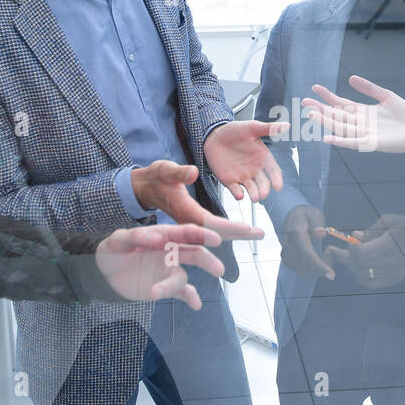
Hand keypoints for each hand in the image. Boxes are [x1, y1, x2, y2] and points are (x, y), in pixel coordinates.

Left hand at [95, 224, 225, 310]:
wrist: (104, 272)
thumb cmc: (113, 250)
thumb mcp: (118, 240)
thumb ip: (136, 237)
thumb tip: (155, 238)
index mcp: (162, 236)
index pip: (185, 233)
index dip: (201, 235)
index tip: (215, 239)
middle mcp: (170, 252)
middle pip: (195, 254)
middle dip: (207, 261)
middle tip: (218, 270)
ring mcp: (168, 270)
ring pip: (182, 276)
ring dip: (174, 285)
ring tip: (154, 293)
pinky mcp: (164, 287)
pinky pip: (181, 293)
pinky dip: (191, 298)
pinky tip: (196, 305)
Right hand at [131, 159, 263, 238]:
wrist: (143, 188)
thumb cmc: (155, 177)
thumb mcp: (163, 170)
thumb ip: (178, 172)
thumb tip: (193, 172)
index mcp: (184, 211)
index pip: (211, 223)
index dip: (230, 226)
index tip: (248, 228)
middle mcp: (188, 223)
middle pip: (217, 233)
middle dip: (239, 233)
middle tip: (261, 234)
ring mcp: (189, 225)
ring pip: (215, 234)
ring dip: (236, 234)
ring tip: (257, 234)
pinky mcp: (190, 224)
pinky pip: (211, 231)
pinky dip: (227, 231)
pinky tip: (240, 231)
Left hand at [203, 120, 289, 200]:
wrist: (214, 135)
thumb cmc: (234, 130)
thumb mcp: (252, 127)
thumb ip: (268, 129)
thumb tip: (287, 125)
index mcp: (263, 158)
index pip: (273, 171)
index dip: (276, 179)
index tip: (278, 186)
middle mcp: (255, 170)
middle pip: (263, 183)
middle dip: (264, 189)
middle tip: (263, 194)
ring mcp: (242, 176)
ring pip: (251, 189)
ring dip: (254, 194)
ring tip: (255, 198)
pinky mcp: (230, 181)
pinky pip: (235, 189)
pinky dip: (238, 194)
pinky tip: (240, 195)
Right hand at [280, 205, 335, 280]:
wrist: (291, 216)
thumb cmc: (305, 215)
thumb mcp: (314, 214)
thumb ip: (317, 223)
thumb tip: (321, 234)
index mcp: (296, 234)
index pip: (307, 254)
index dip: (319, 266)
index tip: (331, 274)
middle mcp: (288, 245)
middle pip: (303, 266)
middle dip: (320, 270)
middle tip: (332, 261)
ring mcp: (286, 253)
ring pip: (301, 271)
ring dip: (316, 271)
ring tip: (326, 260)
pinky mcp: (287, 258)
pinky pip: (299, 270)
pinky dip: (310, 271)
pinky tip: (318, 263)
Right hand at [302, 76, 404, 154]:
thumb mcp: (386, 96)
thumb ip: (369, 88)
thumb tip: (350, 78)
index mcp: (363, 112)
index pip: (341, 103)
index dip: (327, 96)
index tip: (314, 88)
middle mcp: (360, 123)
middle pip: (336, 115)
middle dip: (321, 109)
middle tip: (304, 102)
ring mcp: (365, 134)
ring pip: (341, 127)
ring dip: (326, 122)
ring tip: (311, 115)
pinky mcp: (372, 144)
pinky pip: (353, 143)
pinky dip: (340, 141)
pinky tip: (328, 138)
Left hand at [325, 213, 404, 288]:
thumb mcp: (388, 221)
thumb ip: (370, 230)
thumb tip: (354, 236)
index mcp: (390, 246)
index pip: (361, 253)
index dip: (351, 248)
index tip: (350, 240)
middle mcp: (391, 263)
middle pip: (359, 265)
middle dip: (343, 257)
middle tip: (333, 251)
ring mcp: (393, 274)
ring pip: (362, 275)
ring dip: (351, 266)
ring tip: (347, 256)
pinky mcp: (394, 280)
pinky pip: (370, 283)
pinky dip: (360, 275)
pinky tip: (357, 266)